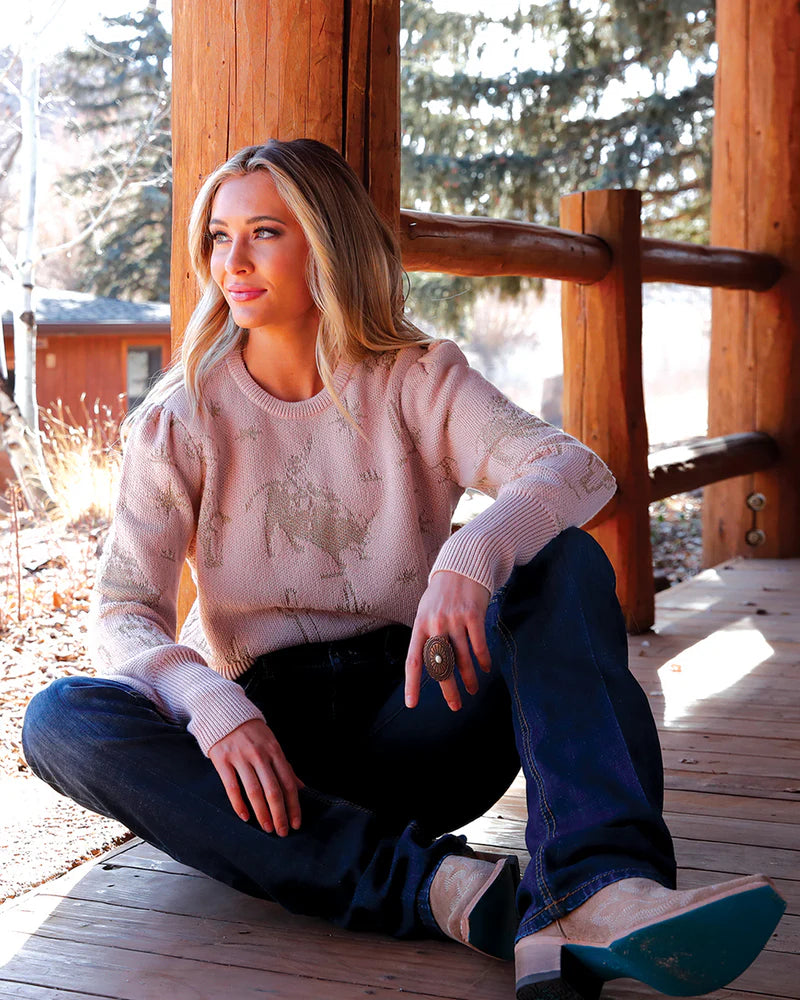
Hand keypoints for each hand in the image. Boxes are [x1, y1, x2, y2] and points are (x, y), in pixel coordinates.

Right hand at [208, 718, 303, 835]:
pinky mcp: (222, 760)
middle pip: (273, 789)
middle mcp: (260, 754)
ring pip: (254, 791)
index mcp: (274, 751)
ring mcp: (241, 757)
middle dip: (280, 814)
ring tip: (267, 828)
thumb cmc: (252, 732)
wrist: (224, 712)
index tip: (296, 823)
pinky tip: (245, 817)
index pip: (288, 782)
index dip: (293, 805)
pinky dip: (239, 804)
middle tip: (282, 832)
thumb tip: (300, 787)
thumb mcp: (272, 744)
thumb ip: (284, 766)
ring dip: (262, 813)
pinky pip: (232, 786)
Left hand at [405, 570, 490, 711]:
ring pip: (462, 658)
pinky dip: (483, 660)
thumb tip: (431, 665)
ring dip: (469, 677)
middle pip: (441, 664)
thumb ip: (427, 635)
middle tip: (455, 706)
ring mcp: (454, 619)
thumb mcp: (426, 611)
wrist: (462, 566)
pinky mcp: (473, 615)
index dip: (412, 684)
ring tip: (472, 689)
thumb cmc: (442, 595)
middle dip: (448, 689)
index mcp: (420, 625)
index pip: (414, 660)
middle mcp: (435, 624)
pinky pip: (478, 645)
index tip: (411, 704)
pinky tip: (485, 669)